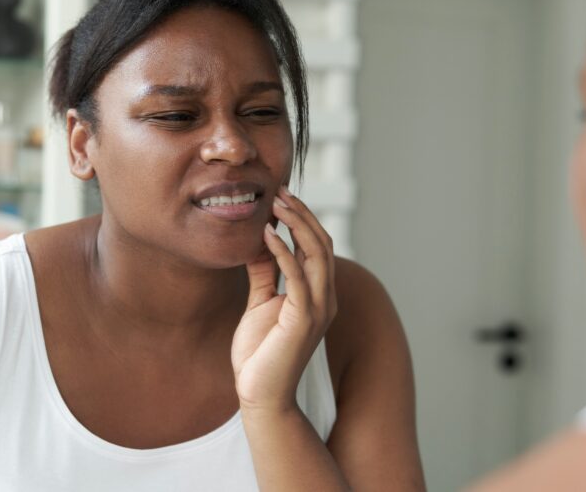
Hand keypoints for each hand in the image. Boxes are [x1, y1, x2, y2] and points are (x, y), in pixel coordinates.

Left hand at [232, 186, 336, 413]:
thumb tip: (261, 240)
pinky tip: (266, 234)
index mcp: (318, 294)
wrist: (260, 394)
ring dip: (297, 224)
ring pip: (318, 253)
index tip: (281, 196)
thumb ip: (265, 272)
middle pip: (322, 243)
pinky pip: (298, 276)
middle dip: (302, 214)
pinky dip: (283, 251)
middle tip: (279, 191)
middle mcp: (325, 298)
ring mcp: (318, 309)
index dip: (303, 218)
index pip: (318, 246)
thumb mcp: (260, 302)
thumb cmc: (260, 353)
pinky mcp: (304, 320)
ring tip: (275, 203)